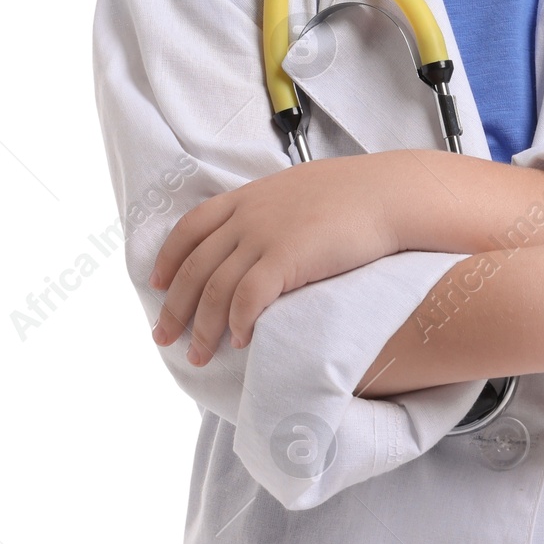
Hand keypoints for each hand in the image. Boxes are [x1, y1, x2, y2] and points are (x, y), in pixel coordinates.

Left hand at [149, 153, 407, 364]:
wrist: (387, 192)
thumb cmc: (354, 193)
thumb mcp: (299, 189)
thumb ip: (273, 209)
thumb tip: (265, 233)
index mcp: (249, 196)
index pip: (191, 227)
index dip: (169, 258)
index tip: (157, 283)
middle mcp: (249, 215)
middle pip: (196, 266)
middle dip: (175, 306)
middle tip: (163, 338)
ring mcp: (266, 236)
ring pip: (216, 289)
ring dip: (203, 327)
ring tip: (200, 355)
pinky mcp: (287, 258)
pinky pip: (248, 299)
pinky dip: (238, 323)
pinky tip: (241, 341)